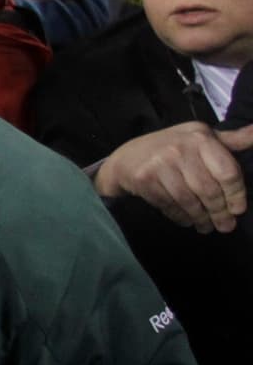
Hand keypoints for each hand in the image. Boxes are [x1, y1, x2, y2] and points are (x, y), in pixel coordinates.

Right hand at [94, 122, 252, 232]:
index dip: (236, 194)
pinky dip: (180, 216)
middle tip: (226, 226)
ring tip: (206, 227)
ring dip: (200, 217)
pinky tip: (187, 220)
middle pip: (208, 189)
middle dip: (219, 212)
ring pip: (189, 200)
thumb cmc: (170, 148)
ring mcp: (160, 164)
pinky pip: (169, 204)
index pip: (227, 170)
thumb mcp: (200, 138)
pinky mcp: (144, 179)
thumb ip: (230, 141)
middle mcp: (180, 148)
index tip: (239, 210)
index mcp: (200, 137)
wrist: (125, 159)